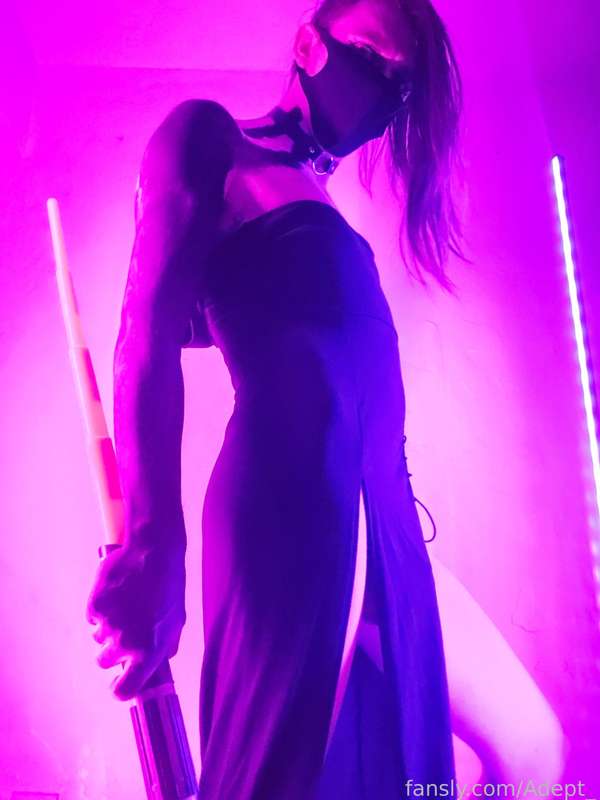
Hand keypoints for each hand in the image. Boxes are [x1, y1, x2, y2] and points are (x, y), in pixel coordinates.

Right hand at [85, 541, 185, 700]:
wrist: (154, 553)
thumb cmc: (169, 588)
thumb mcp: (176, 621)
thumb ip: (165, 647)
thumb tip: (156, 665)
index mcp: (148, 651)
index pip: (125, 690)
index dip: (119, 689)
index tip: (118, 683)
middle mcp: (125, 643)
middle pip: (104, 662)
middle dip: (112, 649)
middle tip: (125, 627)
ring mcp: (108, 625)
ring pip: (97, 638)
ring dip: (107, 626)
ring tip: (125, 603)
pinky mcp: (95, 607)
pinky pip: (91, 617)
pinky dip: (100, 609)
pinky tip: (115, 593)